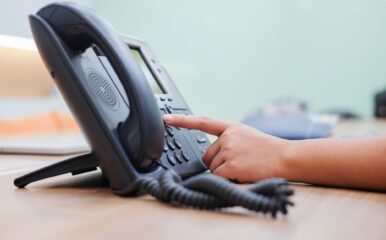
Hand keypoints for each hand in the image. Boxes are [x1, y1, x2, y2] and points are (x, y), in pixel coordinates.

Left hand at [163, 114, 287, 181]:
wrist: (285, 157)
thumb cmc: (269, 150)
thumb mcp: (248, 136)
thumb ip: (229, 139)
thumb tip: (212, 155)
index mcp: (231, 128)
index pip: (203, 122)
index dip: (183, 121)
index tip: (167, 119)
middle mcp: (227, 137)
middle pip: (207, 156)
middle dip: (217, 163)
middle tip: (237, 162)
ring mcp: (229, 150)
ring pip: (212, 168)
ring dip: (224, 172)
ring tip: (244, 166)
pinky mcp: (230, 165)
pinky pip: (218, 176)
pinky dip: (227, 179)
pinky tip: (242, 173)